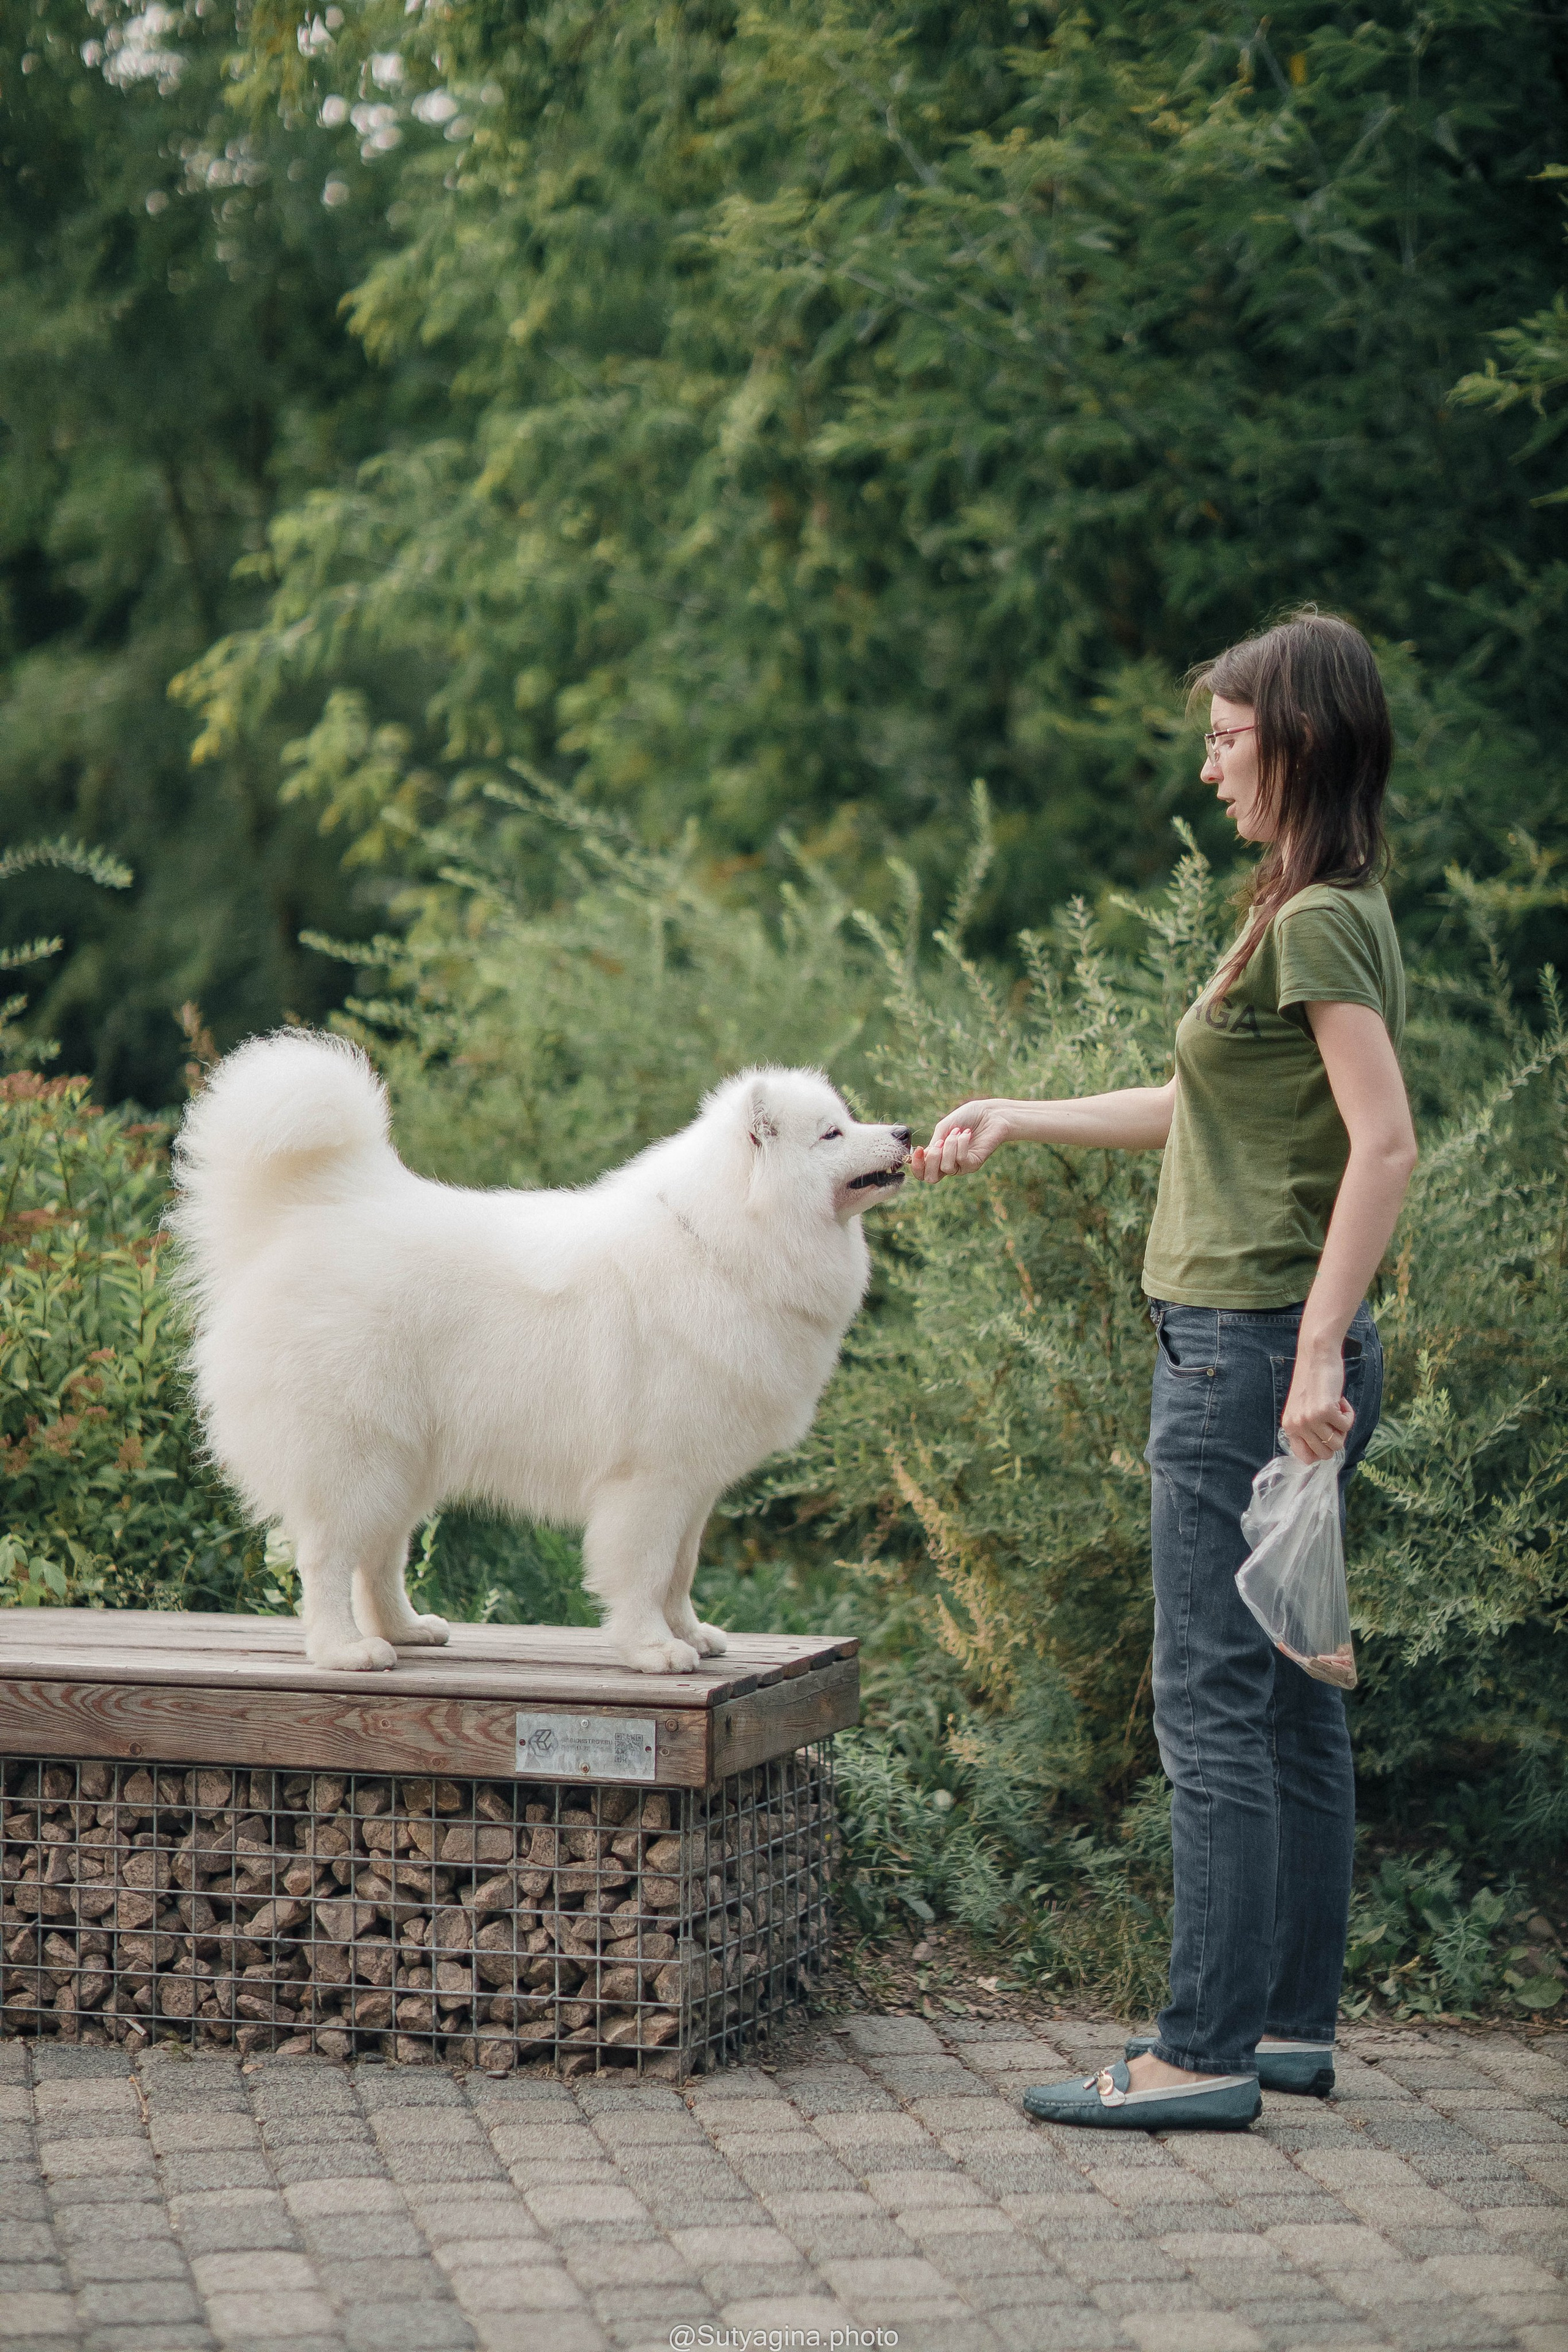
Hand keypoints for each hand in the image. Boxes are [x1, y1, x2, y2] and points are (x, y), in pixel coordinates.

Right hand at [911, 1099, 1012, 1182]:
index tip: (920, 1149)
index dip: (916, 1165)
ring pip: (946, 1167)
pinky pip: (961, 1159)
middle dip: (931, 1160)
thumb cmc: (966, 1118)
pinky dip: (961, 1144)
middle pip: (931, 1178)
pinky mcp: (974, 1164)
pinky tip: (967, 1133)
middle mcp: (948, 1164)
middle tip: (939, 1143)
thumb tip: (924, 1157)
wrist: (989, 1114)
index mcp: (937, 1156)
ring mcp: (961, 1166)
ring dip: (949, 1146)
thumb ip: (933, 1143)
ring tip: (957, 1131)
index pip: (922, 1172)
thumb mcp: (943, 1128)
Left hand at [1280, 1337, 1354, 1462]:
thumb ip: (1308, 1430)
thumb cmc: (1313, 1381)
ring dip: (1342, 1427)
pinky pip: (1346, 1426)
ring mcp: (1310, 1419)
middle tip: (1333, 1420)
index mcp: (1289, 1427)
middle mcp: (1297, 1425)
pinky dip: (1349, 1414)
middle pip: (1324, 1454)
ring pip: (1337, 1444)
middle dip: (1335, 1439)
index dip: (1321, 1450)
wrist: (1317, 1356)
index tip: (1328, 1437)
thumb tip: (1326, 1451)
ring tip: (1335, 1408)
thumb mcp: (1303, 1409)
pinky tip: (1339, 1399)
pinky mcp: (1325, 1411)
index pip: (1305, 1458)